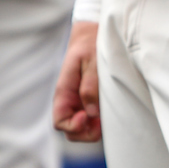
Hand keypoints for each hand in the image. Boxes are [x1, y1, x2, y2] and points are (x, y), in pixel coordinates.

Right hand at [52, 21, 100, 141]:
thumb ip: (90, 85)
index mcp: (64, 91)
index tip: (88, 117)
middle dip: (86, 133)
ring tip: (107, 117)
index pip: (60, 121)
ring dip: (93, 129)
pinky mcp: (90, 101)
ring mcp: (79, 102)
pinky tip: (108, 113)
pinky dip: (99, 122)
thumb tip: (91, 112)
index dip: (73, 126)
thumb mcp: (92, 60)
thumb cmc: (91, 44)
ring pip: (82, 128)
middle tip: (102, 123)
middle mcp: (70, 101)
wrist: (93, 34)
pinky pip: (91, 120)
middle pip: (70, 131)